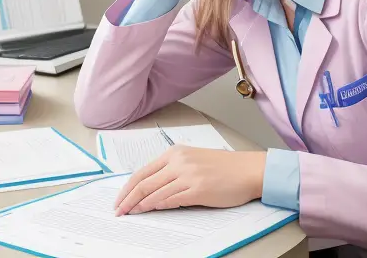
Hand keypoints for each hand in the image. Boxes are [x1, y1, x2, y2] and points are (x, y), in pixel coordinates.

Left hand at [114, 146, 266, 215]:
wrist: (247, 170)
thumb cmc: (223, 167)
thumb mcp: (193, 160)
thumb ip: (172, 170)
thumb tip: (150, 189)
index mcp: (175, 153)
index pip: (142, 172)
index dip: (127, 188)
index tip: (119, 200)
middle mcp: (179, 162)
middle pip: (144, 183)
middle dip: (127, 200)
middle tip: (119, 211)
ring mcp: (188, 175)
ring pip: (155, 193)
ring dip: (140, 206)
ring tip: (132, 214)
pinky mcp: (198, 190)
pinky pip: (172, 200)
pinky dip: (158, 206)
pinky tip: (151, 211)